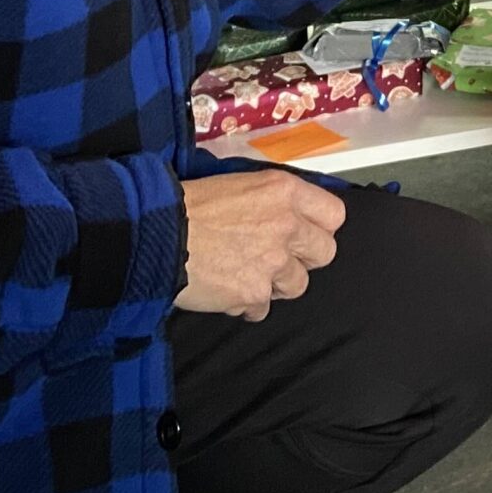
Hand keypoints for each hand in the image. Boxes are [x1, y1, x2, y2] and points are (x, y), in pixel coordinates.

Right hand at [175, 170, 348, 321]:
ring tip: (248, 273)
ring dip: (276, 284)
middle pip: (325, 253)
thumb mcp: (239, 184)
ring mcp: (273, 263)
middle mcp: (286, 226)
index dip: (320, 226)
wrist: (156, 234)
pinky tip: (227, 289)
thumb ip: (272, 200)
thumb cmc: (189, 204)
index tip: (307, 232)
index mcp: (284, 191)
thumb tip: (287, 215)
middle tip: (279, 256)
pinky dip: (247, 304)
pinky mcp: (254, 294)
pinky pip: (263, 308)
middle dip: (304, 258)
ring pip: (297, 285)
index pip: (334, 214)